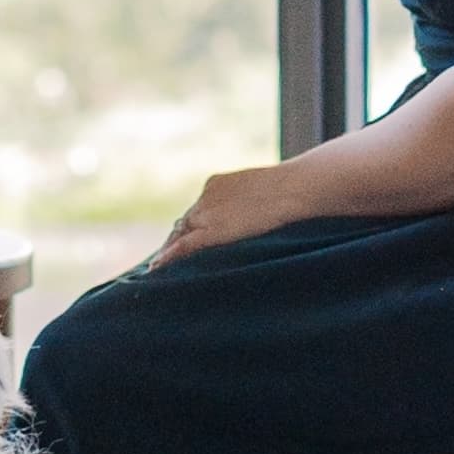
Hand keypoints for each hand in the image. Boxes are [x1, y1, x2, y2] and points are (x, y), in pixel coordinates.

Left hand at [151, 165, 302, 266]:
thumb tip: (258, 214)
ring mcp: (205, 213)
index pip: (197, 211)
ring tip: (158, 269)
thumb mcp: (264, 192)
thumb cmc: (293, 188)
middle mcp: (205, 198)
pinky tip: (157, 269)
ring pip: (180, 235)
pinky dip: (169, 257)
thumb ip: (250, 204)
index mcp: (216, 184)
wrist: (295, 188)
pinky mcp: (210, 231)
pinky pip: (183, 246)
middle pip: (184, 223)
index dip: (188, 227)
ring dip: (169, 251)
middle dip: (175, 241)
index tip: (180, 239)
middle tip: (162, 261)